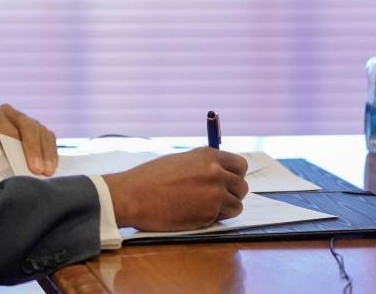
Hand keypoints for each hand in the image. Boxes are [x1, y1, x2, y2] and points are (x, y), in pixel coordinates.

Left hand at [0, 103, 57, 175]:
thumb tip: (8, 172)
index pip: (1, 123)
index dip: (9, 138)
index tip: (16, 158)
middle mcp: (9, 112)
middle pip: (26, 125)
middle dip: (32, 149)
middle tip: (37, 170)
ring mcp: (25, 119)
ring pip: (40, 131)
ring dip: (46, 153)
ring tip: (47, 172)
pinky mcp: (37, 130)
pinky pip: (48, 138)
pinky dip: (51, 153)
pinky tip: (51, 167)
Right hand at [102, 147, 248, 230]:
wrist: (133, 195)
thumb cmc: (150, 177)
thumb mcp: (180, 161)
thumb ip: (203, 165)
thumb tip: (219, 173)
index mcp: (208, 156)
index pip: (240, 165)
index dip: (235, 175)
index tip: (227, 181)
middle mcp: (215, 173)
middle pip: (242, 186)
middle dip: (233, 193)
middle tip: (217, 197)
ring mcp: (214, 195)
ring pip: (237, 205)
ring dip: (226, 208)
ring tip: (205, 208)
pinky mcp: (208, 215)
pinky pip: (222, 219)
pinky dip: (213, 219)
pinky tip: (194, 214)